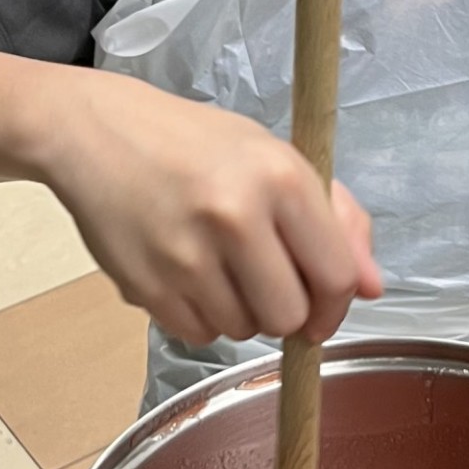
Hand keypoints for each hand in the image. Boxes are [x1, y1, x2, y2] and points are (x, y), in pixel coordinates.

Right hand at [43, 77, 382, 349]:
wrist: (95, 133)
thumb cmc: (194, 143)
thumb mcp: (274, 157)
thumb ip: (336, 220)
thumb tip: (373, 288)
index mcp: (279, 177)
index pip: (336, 275)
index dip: (337, 305)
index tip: (324, 309)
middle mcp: (235, 216)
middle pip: (289, 316)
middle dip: (286, 311)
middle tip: (264, 279)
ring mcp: (186, 255)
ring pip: (243, 330)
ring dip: (240, 311)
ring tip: (217, 264)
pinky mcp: (145, 286)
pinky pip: (197, 334)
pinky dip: (200, 316)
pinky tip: (186, 272)